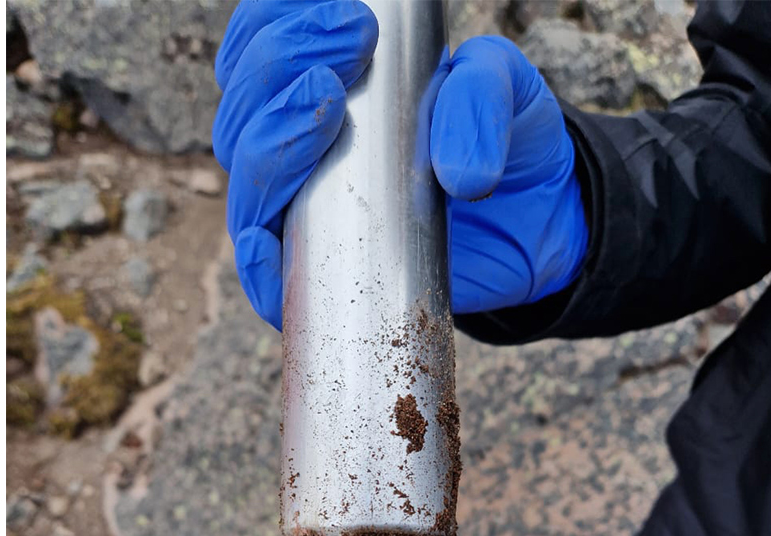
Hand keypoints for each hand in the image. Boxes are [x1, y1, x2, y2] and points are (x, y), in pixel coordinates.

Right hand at [214, 2, 588, 328]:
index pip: (260, 40)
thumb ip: (480, 98)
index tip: (353, 21)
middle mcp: (289, 139)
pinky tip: (266, 244)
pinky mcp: (310, 273)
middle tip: (351, 45)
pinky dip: (256, 262)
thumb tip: (457, 174)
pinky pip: (262, 273)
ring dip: (271, 145)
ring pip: (244, 180)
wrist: (529, 227)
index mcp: (317, 76)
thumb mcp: (506, 93)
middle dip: (280, 66)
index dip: (278, 26)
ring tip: (326, 115)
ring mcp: (295, 207)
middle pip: (244, 108)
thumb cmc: (499, 140)